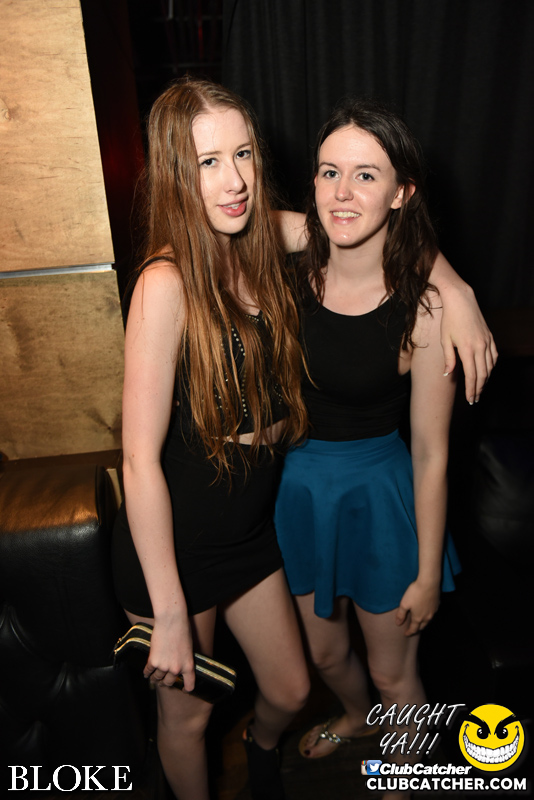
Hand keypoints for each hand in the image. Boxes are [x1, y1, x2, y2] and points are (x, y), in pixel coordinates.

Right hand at [143, 616, 195, 690]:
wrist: (171, 620)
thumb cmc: (182, 630)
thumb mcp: (188, 648)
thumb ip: (183, 660)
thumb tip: (177, 668)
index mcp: (188, 666)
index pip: (189, 685)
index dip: (186, 688)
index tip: (183, 689)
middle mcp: (176, 669)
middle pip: (169, 683)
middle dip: (165, 682)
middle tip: (163, 680)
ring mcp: (164, 666)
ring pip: (157, 678)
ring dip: (155, 678)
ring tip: (153, 677)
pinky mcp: (153, 661)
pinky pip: (148, 671)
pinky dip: (146, 672)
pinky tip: (146, 673)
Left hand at [395, 580, 439, 636]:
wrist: (429, 583)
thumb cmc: (415, 593)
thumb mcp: (404, 603)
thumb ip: (401, 614)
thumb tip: (398, 623)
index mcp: (418, 618)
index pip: (414, 629)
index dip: (409, 632)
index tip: (406, 634)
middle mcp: (427, 617)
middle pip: (422, 626)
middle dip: (417, 629)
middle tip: (413, 629)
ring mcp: (433, 611)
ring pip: (428, 621)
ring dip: (423, 623)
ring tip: (419, 622)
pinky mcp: (437, 605)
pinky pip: (432, 613)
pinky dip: (428, 615)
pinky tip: (426, 611)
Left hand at [440, 284, 497, 403]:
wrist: (461, 300)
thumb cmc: (449, 319)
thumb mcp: (444, 340)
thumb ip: (448, 359)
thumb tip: (448, 374)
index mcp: (467, 349)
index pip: (471, 375)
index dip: (471, 389)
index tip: (470, 399)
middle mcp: (480, 347)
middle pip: (482, 374)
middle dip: (479, 388)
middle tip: (475, 399)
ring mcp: (487, 341)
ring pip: (490, 366)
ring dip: (486, 379)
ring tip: (480, 388)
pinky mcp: (490, 337)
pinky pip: (494, 355)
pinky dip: (492, 366)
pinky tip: (487, 371)